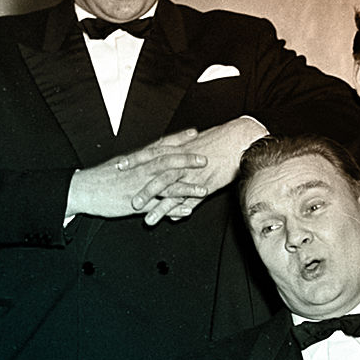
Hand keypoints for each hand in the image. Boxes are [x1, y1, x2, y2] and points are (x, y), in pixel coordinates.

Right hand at [65, 128, 209, 223]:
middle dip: (187, 160)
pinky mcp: (136, 203)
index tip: (194, 133)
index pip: (160, 145)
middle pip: (166, 161)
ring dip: (186, 187)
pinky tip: (188, 210)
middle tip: (204, 159)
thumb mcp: (122, 163)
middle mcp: (139, 170)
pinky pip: (158, 206)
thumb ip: (139, 160)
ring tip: (204, 189)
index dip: (178, 138)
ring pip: (166, 185)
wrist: (83, 190)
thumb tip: (152, 154)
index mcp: (137, 159)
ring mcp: (139, 186)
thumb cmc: (101, 177)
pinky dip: (174, 208)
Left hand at [138, 116, 268, 220]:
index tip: (119, 165)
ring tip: (143, 216)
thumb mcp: (196, 147)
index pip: (151, 154)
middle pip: (156, 173)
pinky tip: (169, 219)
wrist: (240, 140)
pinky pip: (189, 199)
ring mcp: (193, 174)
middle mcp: (182, 161)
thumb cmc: (219, 141)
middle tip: (126, 195)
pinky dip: (178, 209)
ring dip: (155, 203)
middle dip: (139, 185)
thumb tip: (171, 160)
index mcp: (178, 149)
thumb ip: (182, 157)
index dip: (134, 160)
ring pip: (169, 189)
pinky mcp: (205, 184)